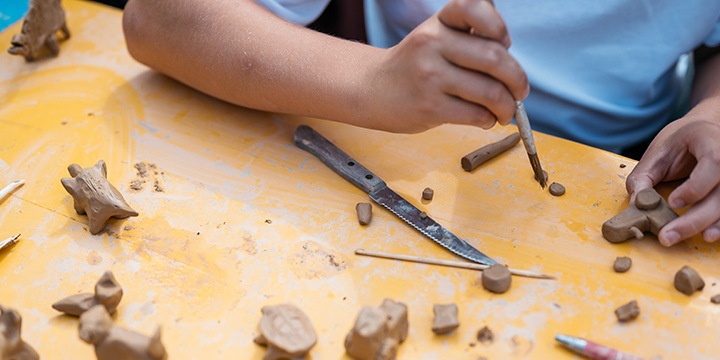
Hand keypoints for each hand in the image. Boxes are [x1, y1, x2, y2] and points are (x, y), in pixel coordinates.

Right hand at [361, 0, 528, 132]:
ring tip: (505, 111)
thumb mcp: (436, 35)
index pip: (474, 7)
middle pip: (495, 59)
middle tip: (520, 91)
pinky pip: (475, 115)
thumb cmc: (415, 64)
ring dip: (507, 106)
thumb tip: (509, 55)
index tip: (504, 42)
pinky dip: (489, 119)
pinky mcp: (429, 107)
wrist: (372, 89)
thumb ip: (470, 34)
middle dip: (518, 79)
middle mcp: (432, 44)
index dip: (498, 25)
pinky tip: (485, 118)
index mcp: (439, 22)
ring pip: (490, 92)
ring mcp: (430, 77)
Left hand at [626, 118, 719, 245]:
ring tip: (692, 238)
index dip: (696, 186)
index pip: (714, 163)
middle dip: (696, 218)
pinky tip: (709, 233)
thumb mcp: (657, 153)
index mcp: (710, 140)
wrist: (704, 133)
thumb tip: (635, 204)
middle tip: (669, 235)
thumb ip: (643, 177)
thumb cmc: (680, 142)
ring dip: (713, 224)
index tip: (673, 202)